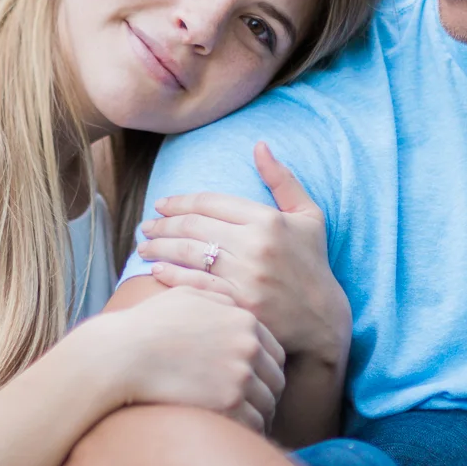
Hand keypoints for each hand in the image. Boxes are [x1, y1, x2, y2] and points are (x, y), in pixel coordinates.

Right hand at [86, 286, 286, 433]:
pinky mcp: (227, 403)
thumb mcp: (187, 296)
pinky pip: (252, 424)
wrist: (123, 354)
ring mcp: (240, 375)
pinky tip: (232, 434)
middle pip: (275, 382)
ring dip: (257, 416)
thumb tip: (234, 307)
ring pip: (267, 406)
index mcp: (244, 321)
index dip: (266, 372)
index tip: (255, 384)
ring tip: (241, 425)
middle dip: (265, 396)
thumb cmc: (148, 324)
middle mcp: (249, 347)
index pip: (275, 354)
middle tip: (251, 409)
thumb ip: (218, 299)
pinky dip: (245, 431)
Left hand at [136, 142, 352, 364]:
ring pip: (189, 253)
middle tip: (147, 226)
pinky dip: (171, 275)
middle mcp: (255, 246)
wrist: (322, 320)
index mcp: (267, 220)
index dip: (180, 201)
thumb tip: (259, 145)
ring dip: (159, 248)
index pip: (210, 202)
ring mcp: (246, 278)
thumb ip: (282, 179)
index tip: (161, 204)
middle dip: (163, 223)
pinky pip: (195, 285)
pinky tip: (156, 271)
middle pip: (194, 226)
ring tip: (144, 247)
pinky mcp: (238, 306)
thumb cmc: (312, 263)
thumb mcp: (308, 215)